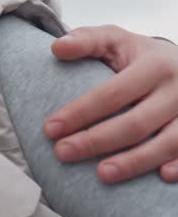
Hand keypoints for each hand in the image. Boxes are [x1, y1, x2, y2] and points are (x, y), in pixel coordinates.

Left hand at [46, 25, 177, 183]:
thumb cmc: (143, 57)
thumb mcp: (118, 40)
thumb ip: (88, 40)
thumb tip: (57, 48)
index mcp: (154, 66)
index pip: (111, 94)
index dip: (79, 113)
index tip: (50, 129)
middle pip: (135, 123)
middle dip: (96, 141)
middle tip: (62, 153)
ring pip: (168, 143)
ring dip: (135, 162)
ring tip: (101, 175)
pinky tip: (162, 177)